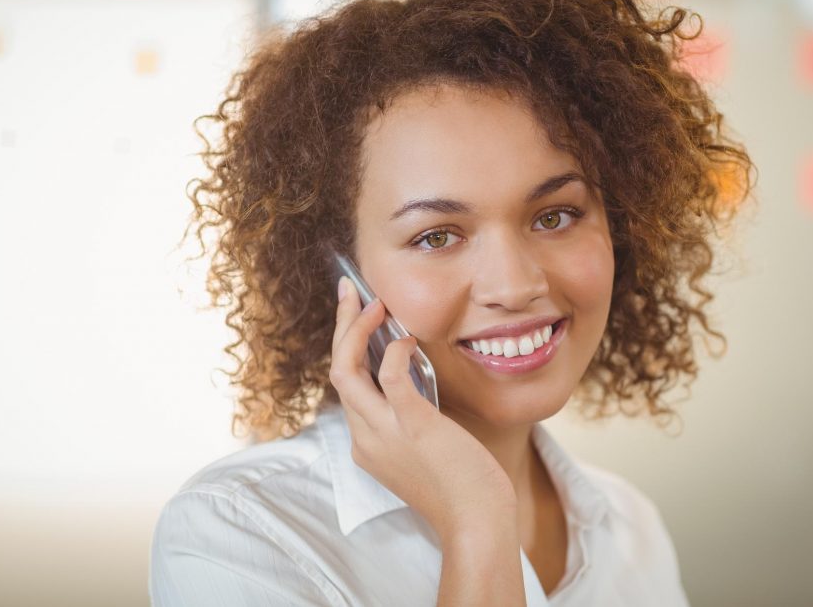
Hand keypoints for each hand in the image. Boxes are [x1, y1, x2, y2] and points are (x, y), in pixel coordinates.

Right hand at [329, 276, 517, 537]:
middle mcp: (364, 437)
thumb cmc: (461, 486)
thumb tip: (412, 372)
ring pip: (346, 372)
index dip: (347, 344)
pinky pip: (390, 380)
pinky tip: (406, 338)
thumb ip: (410, 415)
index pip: (345, 384)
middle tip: (350, 289)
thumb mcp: (424, 448)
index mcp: (366, 442)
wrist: (476, 522)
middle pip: (336, 371)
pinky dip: (393, 352)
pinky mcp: (413, 428)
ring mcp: (384, 433)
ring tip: (373, 301)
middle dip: (341, 325)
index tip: (357, 313)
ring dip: (356, 330)